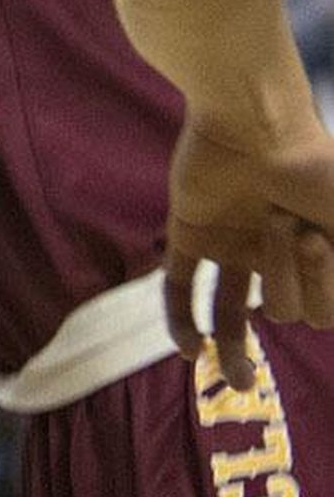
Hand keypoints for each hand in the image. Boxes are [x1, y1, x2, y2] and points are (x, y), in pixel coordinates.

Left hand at [163, 101, 333, 387]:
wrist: (251, 116)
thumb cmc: (311, 163)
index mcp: (319, 251)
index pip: (322, 310)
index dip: (322, 289)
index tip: (318, 239)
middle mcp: (275, 253)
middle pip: (281, 309)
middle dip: (285, 277)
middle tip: (283, 223)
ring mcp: (231, 244)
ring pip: (230, 312)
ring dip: (237, 341)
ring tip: (241, 380)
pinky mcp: (190, 232)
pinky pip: (178, 287)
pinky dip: (180, 321)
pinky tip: (191, 353)